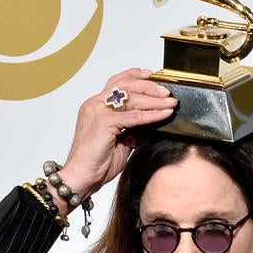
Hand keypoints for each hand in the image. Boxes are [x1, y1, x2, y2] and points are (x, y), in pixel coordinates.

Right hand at [55, 68, 177, 209]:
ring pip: (132, 99)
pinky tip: (164, 114)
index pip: (116, 81)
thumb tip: (153, 118)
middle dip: (150, 86)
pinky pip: (134, 116)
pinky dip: (152, 115)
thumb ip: (133, 126)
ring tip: (171, 103)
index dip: (135, 75)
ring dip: (155, 100)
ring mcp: (97, 111)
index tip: (152, 76)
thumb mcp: (119, 139)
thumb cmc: (96, 162)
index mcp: (95, 105)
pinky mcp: (103, 123)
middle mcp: (94, 104)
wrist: (81, 177)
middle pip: (125, 85)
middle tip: (167, 93)